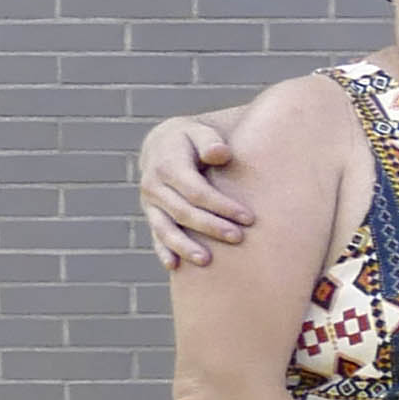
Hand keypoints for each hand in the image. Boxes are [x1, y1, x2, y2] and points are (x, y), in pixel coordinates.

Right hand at [141, 117, 248, 272]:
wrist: (163, 144)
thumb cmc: (193, 139)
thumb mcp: (201, 132)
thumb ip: (210, 142)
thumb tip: (221, 153)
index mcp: (167, 166)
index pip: (196, 191)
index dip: (222, 206)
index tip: (248, 218)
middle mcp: (154, 186)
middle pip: (183, 212)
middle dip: (211, 227)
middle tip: (239, 238)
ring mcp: (150, 204)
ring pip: (165, 228)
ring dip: (184, 246)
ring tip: (206, 261)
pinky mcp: (152, 215)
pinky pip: (155, 236)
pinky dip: (163, 251)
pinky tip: (175, 267)